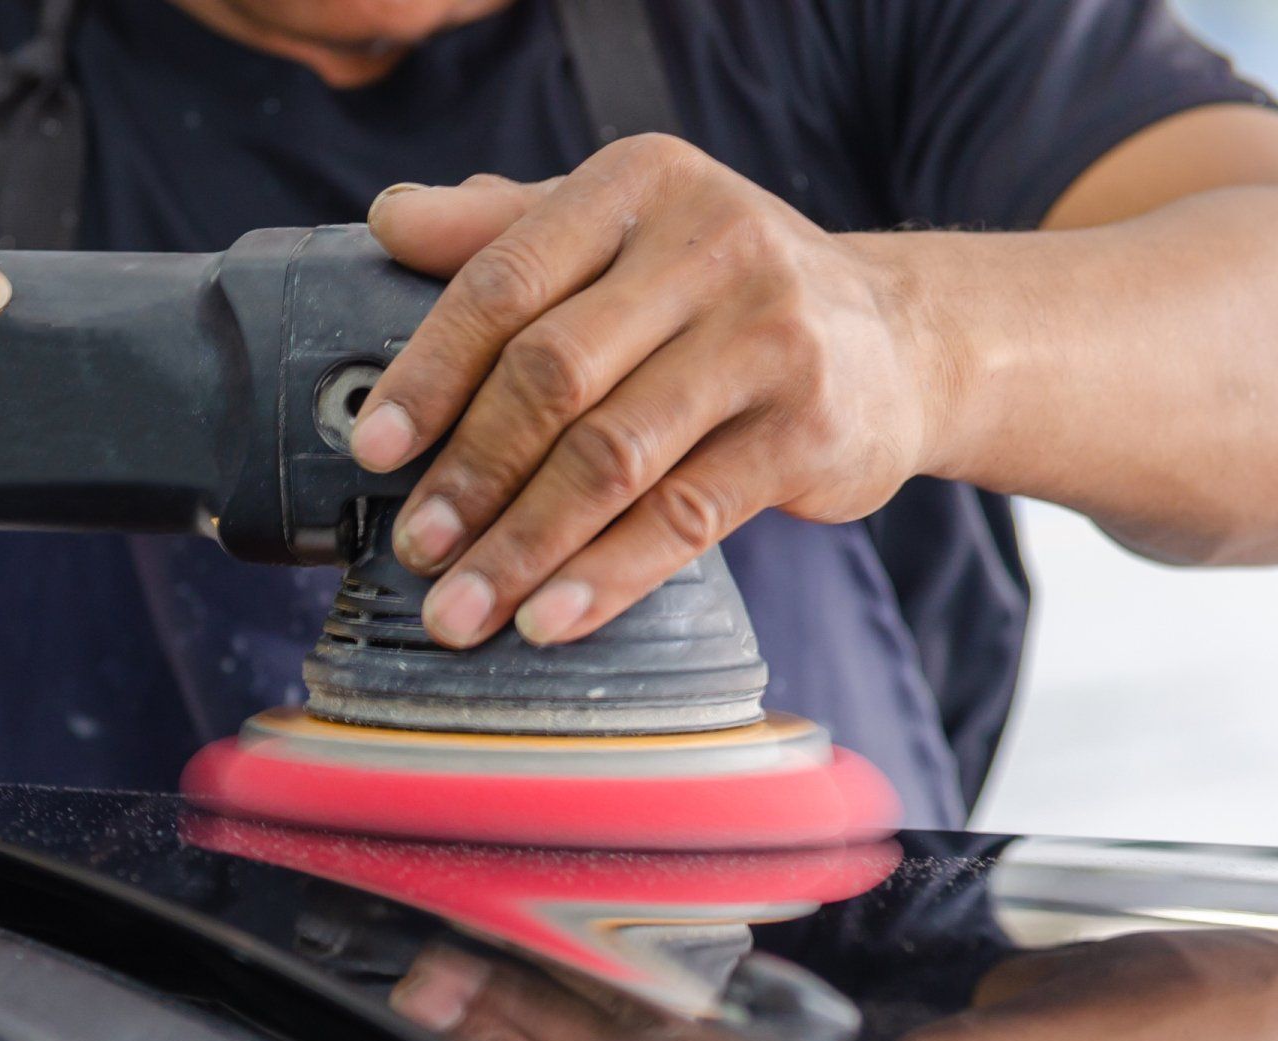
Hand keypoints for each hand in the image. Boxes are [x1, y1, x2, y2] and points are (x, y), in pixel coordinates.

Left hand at [359, 137, 946, 646]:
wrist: (902, 338)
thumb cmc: (720, 290)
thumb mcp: (622, 232)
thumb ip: (505, 227)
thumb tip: (387, 222)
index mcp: (640, 186)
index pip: (507, 282)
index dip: (431, 374)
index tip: (374, 450)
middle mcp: (711, 245)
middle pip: (553, 375)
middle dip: (470, 476)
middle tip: (415, 549)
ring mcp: (768, 337)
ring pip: (612, 458)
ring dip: (523, 546)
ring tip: (461, 609)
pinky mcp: (809, 429)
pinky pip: (685, 518)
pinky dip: (606, 576)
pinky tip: (550, 618)